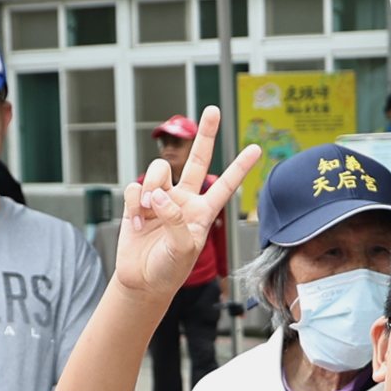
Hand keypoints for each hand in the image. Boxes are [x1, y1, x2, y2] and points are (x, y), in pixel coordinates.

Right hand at [108, 108, 262, 302]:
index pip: (225, 185)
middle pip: (197, 159)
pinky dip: (133, 203)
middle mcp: (183, 199)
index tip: (257, 148)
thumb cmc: (169, 269)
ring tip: (148, 211)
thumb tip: (158, 195)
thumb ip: (175, 219)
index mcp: (202, 211)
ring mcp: (159, 198)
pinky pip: (133, 188)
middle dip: (206, 134)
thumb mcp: (182, 249)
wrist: (142, 281)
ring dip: (151, 186)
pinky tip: (137, 222)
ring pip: (157, 171)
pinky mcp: (136, 202)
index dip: (240, 167)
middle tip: (213, 109)